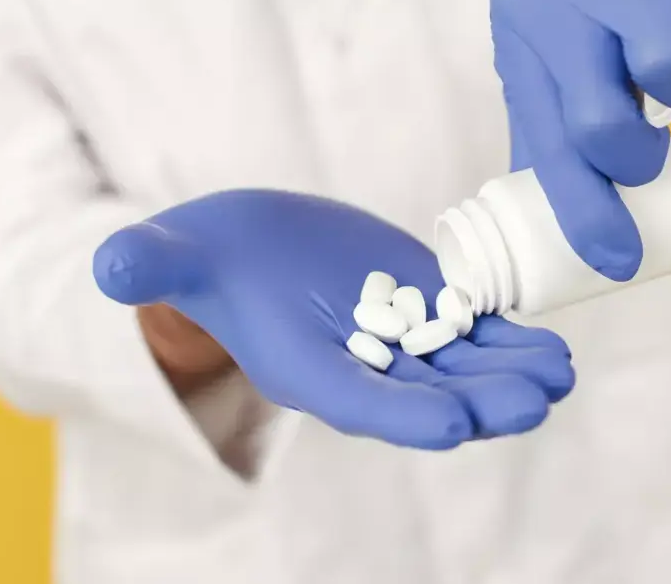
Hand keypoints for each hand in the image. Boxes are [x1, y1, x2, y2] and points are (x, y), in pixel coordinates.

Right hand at [93, 190, 573, 449]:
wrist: (248, 246)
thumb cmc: (206, 255)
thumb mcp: (174, 252)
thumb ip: (152, 262)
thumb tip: (111, 263)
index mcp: (305, 370)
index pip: (357, 404)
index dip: (404, 416)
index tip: (454, 424)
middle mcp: (360, 367)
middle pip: (427, 397)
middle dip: (480, 402)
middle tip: (535, 401)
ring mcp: (398, 340)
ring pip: (462, 369)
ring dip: (510, 374)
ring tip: (558, 372)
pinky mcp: (424, 304)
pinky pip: (473, 330)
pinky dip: (510, 339)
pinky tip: (551, 344)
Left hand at [490, 0, 670, 280]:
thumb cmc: (606, 4)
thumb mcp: (558, 58)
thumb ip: (553, 131)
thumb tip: (559, 233)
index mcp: (520, 28)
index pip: (546, 141)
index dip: (583, 211)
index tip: (617, 260)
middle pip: (598, 123)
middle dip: (634, 160)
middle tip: (649, 147)